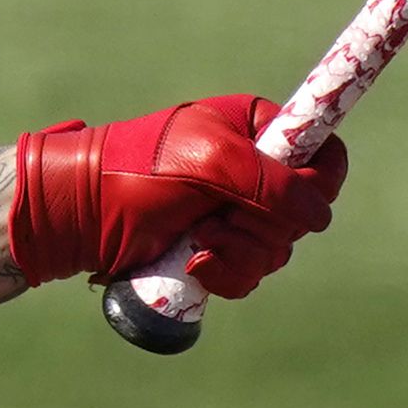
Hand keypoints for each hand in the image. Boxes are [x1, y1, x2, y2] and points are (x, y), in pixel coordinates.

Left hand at [2, 94, 341, 301]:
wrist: (83, 211)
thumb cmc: (139, 170)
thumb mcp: (210, 162)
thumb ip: (271, 183)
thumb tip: (320, 217)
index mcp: (259, 131)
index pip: (324, 157)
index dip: (317, 184)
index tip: (291, 197)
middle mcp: (255, 173)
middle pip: (304, 215)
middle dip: (260, 225)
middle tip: (216, 217)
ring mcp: (237, 215)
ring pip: (277, 251)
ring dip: (238, 252)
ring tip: (195, 239)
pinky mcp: (218, 252)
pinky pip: (249, 275)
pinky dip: (225, 276)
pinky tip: (192, 263)